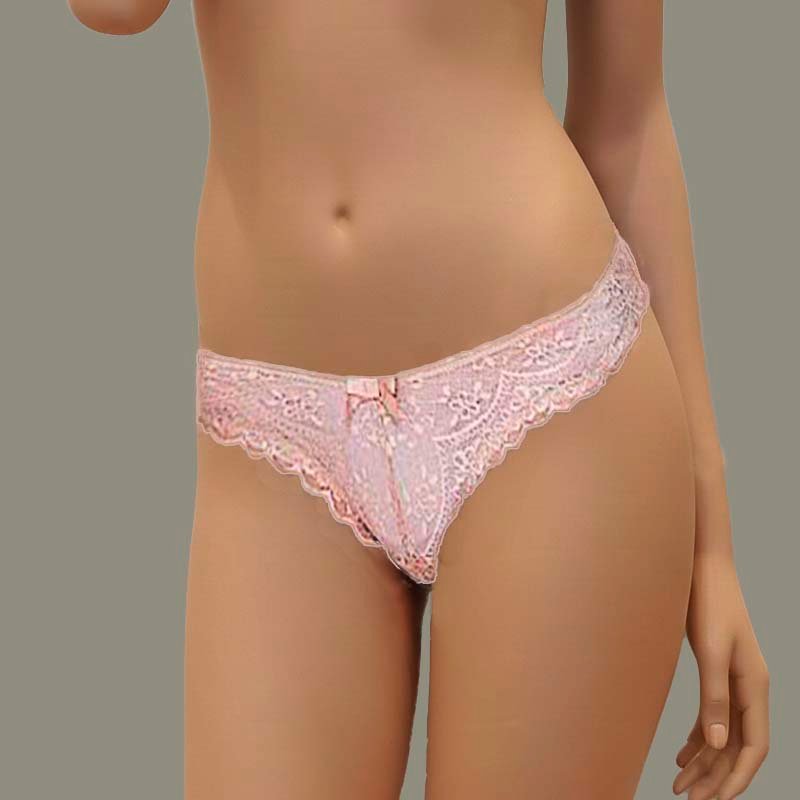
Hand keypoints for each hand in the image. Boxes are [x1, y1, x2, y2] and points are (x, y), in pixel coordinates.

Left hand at [673, 552, 769, 798]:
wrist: (702, 567)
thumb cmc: (708, 603)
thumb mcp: (710, 651)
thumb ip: (714, 697)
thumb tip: (715, 745)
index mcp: (754, 686)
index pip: (754, 746)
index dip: (736, 776)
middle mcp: (749, 688)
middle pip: (736, 746)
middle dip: (715, 775)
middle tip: (686, 797)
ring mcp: (734, 680)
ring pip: (723, 734)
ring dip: (704, 760)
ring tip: (679, 783)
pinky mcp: (717, 671)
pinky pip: (712, 716)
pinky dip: (698, 737)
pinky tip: (681, 753)